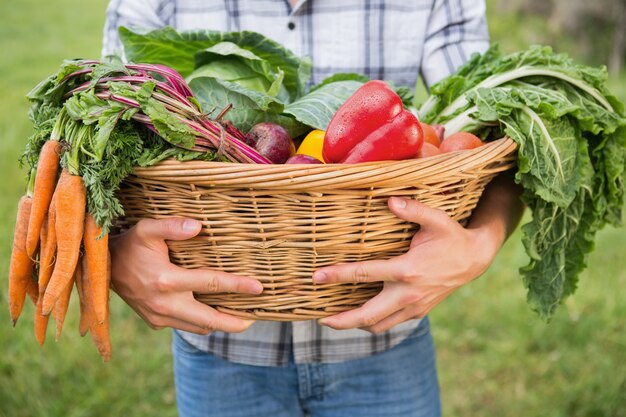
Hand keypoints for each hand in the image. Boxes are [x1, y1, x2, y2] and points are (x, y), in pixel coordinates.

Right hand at [109, 217, 262, 334]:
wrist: (100, 269)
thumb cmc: (129, 244)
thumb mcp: (147, 229)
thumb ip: (172, 226)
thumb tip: (198, 226)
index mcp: (166, 280)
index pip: (211, 283)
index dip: (237, 286)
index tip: (259, 288)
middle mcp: (165, 303)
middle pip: (209, 320)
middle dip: (234, 323)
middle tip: (254, 320)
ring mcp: (160, 317)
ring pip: (199, 327)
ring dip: (219, 323)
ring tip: (238, 315)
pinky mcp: (156, 322)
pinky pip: (186, 326)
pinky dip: (202, 322)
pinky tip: (213, 312)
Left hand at [312, 195, 512, 333]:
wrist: (475, 259)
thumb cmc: (452, 236)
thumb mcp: (437, 219)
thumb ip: (413, 209)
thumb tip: (390, 200)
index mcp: (407, 270)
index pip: (364, 274)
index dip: (337, 276)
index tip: (316, 277)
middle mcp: (408, 294)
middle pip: (367, 315)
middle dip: (342, 321)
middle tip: (320, 320)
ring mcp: (414, 307)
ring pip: (379, 325)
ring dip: (355, 325)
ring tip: (335, 320)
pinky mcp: (418, 312)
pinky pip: (390, 323)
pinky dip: (373, 322)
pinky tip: (361, 314)